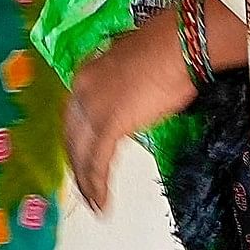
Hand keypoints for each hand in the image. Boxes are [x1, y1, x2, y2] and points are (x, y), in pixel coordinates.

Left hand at [62, 20, 198, 210]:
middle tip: (85, 188)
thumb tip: (134, 95)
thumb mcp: (136, 65)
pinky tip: (102, 204)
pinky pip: (98, 163)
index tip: (82, 157)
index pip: (74, 116)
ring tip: (94, 204)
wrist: (178, 44)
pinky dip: (97, 186)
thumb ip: (125, 84)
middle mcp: (82, 91)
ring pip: (81, 154)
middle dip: (77, 165)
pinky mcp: (109, 125)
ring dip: (86, 183)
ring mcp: (93, 108)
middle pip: (72, 137)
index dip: (76, 140)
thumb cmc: (169, 49)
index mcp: (87, 74)